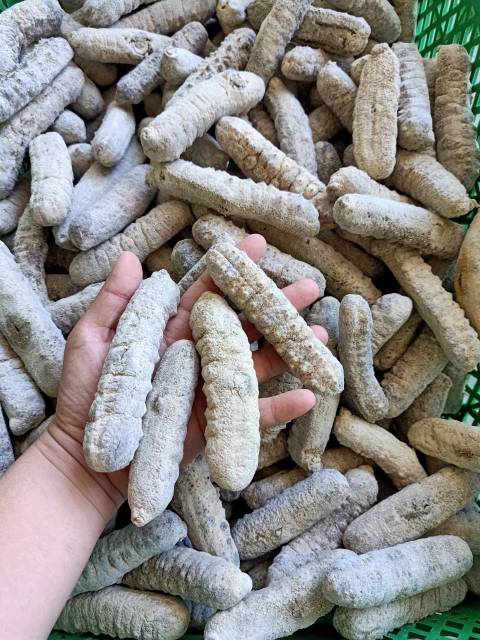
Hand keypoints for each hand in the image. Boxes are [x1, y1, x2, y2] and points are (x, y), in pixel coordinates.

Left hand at [51, 235, 326, 497]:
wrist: (88, 457)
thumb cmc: (85, 397)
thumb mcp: (93, 341)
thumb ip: (114, 302)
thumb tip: (131, 257)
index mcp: (170, 329)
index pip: (208, 291)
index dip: (233, 268)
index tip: (258, 243)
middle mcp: (197, 353)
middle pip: (244, 323)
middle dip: (277, 304)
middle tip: (311, 286)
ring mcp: (209, 387)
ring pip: (257, 362)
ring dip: (290, 349)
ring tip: (322, 335)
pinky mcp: (215, 421)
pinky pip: (252, 413)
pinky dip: (280, 407)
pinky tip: (308, 395)